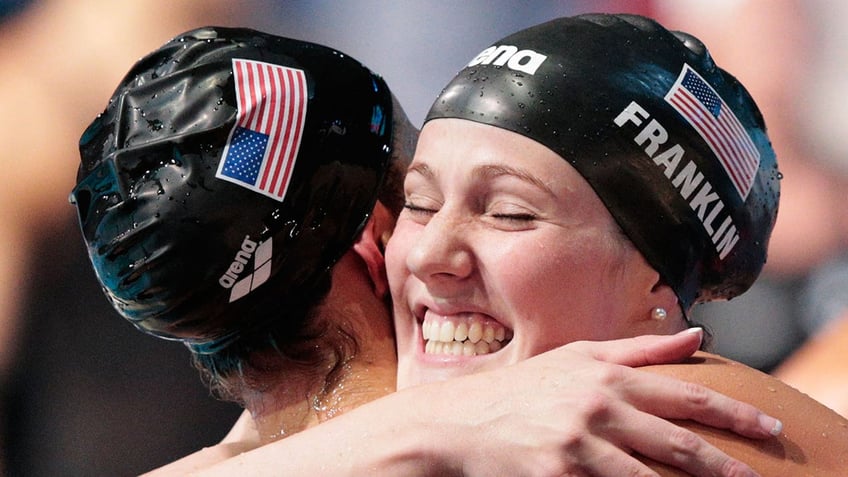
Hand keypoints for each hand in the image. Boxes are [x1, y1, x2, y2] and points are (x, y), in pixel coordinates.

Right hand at [412, 328, 776, 476]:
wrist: (459, 421)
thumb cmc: (521, 389)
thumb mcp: (577, 357)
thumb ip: (638, 349)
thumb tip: (696, 337)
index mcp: (605, 374)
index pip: (682, 394)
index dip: (731, 412)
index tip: (766, 426)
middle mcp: (596, 406)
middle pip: (676, 440)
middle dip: (722, 463)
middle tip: (755, 476)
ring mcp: (577, 443)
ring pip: (650, 476)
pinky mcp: (558, 474)